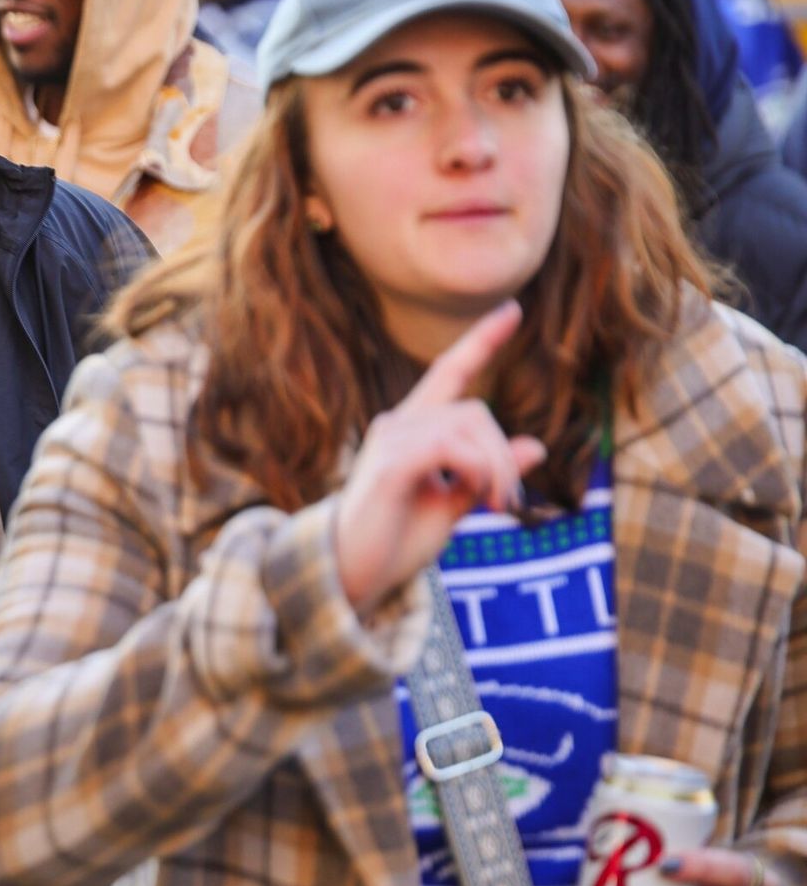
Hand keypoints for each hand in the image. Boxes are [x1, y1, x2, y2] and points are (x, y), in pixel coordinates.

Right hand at [334, 302, 547, 615]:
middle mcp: (397, 425)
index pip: (449, 373)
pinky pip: (452, 447)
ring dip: (498, 469)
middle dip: (504, 456)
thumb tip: (536, 445)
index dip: (481, 342)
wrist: (349, 575)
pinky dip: (480, 472)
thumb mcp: (451, 506)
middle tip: (508, 505)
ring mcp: (391, 440)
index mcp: (410, 431)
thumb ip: (488, 474)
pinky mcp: (391, 463)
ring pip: (471, 425)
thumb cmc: (393, 542)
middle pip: (476, 411)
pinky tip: (479, 500)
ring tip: (496, 508)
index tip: (513, 309)